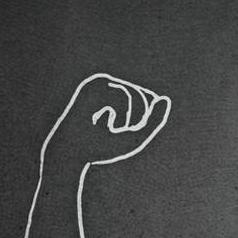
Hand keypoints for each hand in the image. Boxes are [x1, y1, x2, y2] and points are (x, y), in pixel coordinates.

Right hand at [44, 73, 171, 166]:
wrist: (71, 153)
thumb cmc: (101, 147)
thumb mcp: (135, 137)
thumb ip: (153, 121)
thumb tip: (166, 98)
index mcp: (115, 94)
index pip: (145, 98)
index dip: (147, 117)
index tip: (131, 132)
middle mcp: (107, 85)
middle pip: (142, 95)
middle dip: (141, 118)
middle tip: (123, 132)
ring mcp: (99, 84)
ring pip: (134, 94)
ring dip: (131, 117)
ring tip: (115, 129)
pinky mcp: (94, 86)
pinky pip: (122, 95)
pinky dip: (121, 113)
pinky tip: (107, 124)